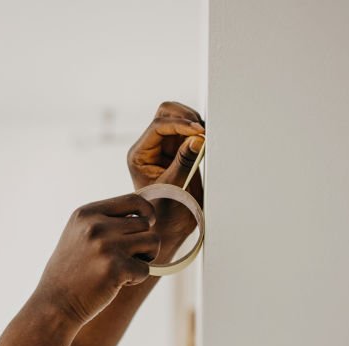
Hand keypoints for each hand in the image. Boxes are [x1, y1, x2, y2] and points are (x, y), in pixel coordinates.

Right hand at [35, 194, 159, 324]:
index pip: (134, 201)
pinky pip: (146, 269)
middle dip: (142, 242)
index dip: (147, 213)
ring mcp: (105, 246)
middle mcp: (96, 225)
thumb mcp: (79, 234)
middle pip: (146, 224)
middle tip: (124, 258)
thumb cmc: (70, 271)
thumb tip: (147, 212)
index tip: (147, 225)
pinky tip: (116, 283)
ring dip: (144, 258)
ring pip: (152, 242)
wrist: (54, 304)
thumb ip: (106, 220)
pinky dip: (136, 279)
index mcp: (87, 213)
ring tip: (123, 268)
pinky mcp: (115, 268)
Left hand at [127, 101, 204, 248]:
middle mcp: (150, 147)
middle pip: (165, 113)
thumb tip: (197, 138)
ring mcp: (164, 147)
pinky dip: (199, 132)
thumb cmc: (165, 215)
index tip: (199, 132)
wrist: (169, 229)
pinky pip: (190, 131)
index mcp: (140, 155)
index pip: (158, 126)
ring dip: (194, 122)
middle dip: (186, 117)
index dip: (180, 125)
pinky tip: (207, 142)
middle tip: (204, 131)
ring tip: (207, 137)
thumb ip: (184, 162)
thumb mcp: (174, 188)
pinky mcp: (179, 151)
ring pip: (178, 117)